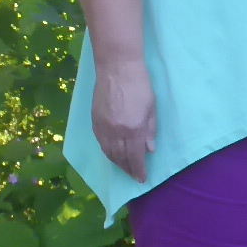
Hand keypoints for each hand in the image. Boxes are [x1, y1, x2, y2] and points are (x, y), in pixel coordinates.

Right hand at [92, 57, 156, 181]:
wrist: (116, 67)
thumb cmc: (140, 84)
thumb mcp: (151, 108)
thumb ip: (150, 130)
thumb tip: (149, 150)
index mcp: (133, 129)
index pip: (135, 157)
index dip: (138, 170)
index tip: (142, 179)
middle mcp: (116, 132)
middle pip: (120, 158)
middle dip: (128, 169)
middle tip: (133, 175)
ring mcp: (103, 127)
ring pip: (108, 152)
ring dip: (117, 163)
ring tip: (124, 167)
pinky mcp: (94, 120)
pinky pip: (101, 143)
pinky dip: (107, 152)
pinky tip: (112, 153)